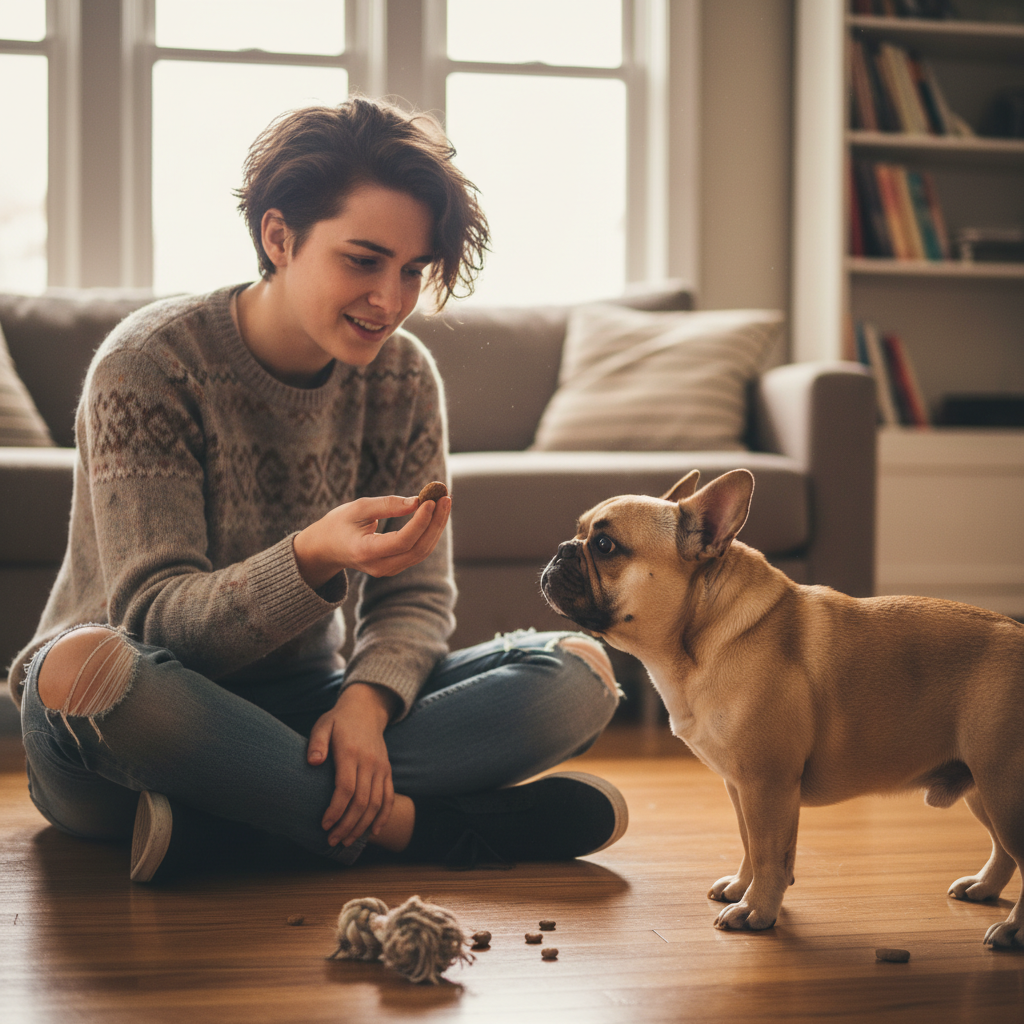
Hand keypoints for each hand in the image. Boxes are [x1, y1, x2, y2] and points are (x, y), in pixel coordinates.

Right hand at [293, 492, 450, 590]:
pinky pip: (418, 550)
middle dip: (435, 522)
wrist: (326, 549)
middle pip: (418, 549)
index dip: (420, 522)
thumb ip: (387, 505)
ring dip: (436, 526)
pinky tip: (435, 512)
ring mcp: (389, 570)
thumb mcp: (357, 508)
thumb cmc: (339, 524)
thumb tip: (418, 501)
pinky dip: (429, 531)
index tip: (430, 500)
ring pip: (422, 551)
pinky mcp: (395, 566)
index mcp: (365, 553)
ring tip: (444, 500)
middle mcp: (379, 567)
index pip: (402, 541)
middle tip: (445, 496)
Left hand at [307, 683, 397, 846]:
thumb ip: (317, 743)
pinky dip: (384, 816)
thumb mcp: (323, 725)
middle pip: (361, 801)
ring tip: (347, 841)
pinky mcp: (387, 771)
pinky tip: (375, 831)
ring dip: (362, 826)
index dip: (336, 810)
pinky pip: (389, 796)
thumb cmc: (339, 721)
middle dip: (347, 825)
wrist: (366, 709)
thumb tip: (313, 762)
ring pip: (376, 803)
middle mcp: (369, 762)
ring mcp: (381, 767)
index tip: (324, 825)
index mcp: (351, 752)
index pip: (346, 788)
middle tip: (332, 841)